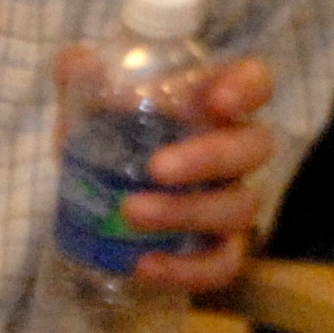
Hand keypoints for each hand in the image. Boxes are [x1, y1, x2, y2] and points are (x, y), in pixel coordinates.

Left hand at [57, 49, 276, 296]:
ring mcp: (230, 201)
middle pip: (255, 148)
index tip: (218, 101)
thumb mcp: (88, 103)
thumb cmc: (109, 137)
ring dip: (186, 212)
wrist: (97, 201)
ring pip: (239, 208)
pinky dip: (187, 269)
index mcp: (211, 104)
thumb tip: (78, 62)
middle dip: (209, 157)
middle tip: (155, 168)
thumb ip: (81, 77)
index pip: (254, 83)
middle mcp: (233, 150)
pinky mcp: (217, 250)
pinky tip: (145, 264)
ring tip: (130, 212)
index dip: (248, 87)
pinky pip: (222, 265)